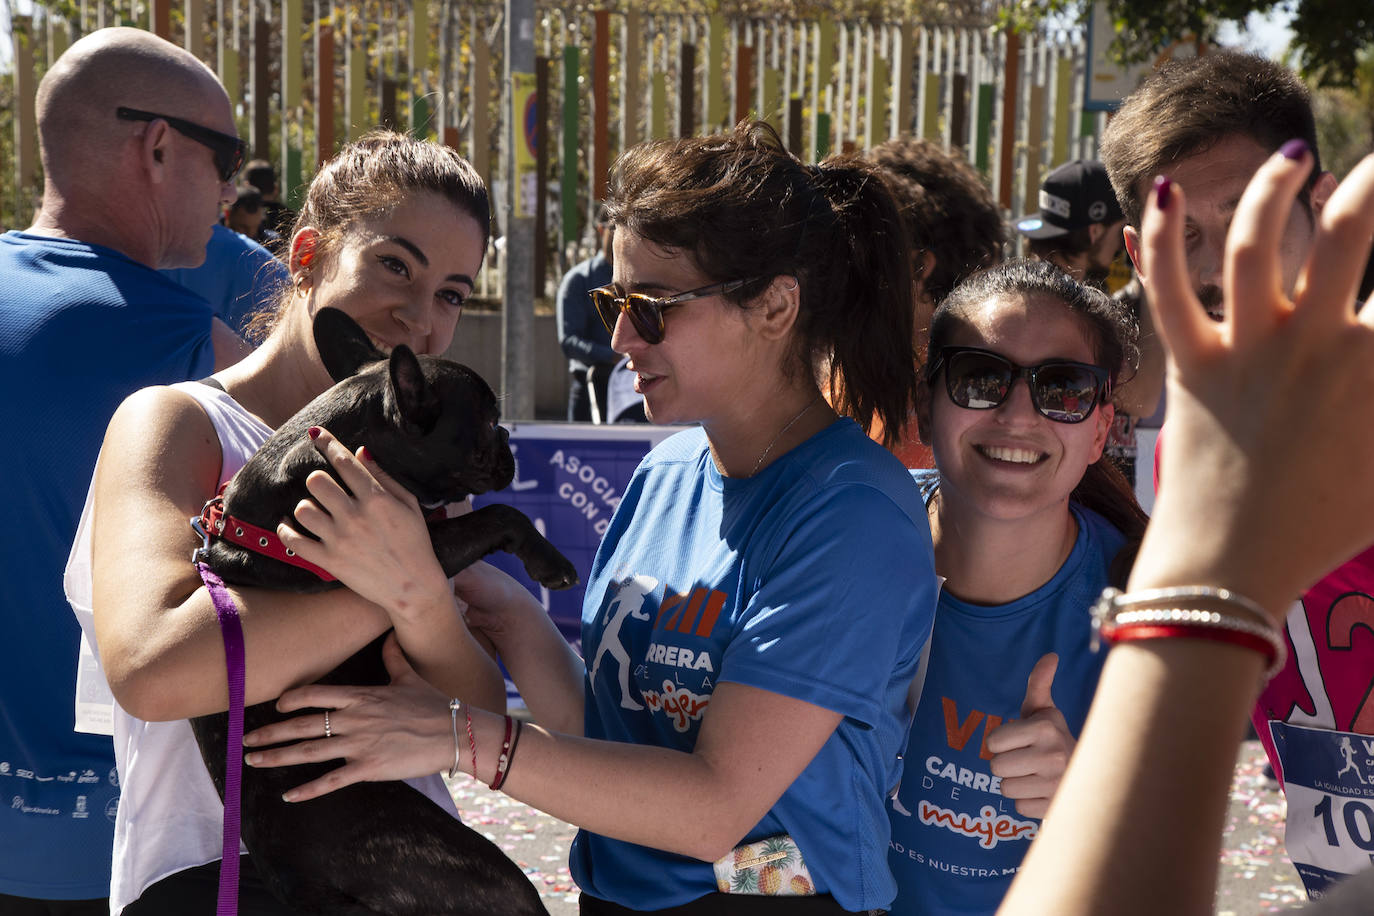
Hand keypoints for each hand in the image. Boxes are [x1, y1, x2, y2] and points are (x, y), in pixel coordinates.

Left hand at [243, 633, 452, 801]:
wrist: (455, 732)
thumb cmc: (434, 704)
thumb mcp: (409, 677)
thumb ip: (393, 657)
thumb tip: (390, 635)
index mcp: (361, 696)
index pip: (316, 694)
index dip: (292, 699)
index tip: (276, 705)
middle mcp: (354, 718)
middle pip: (302, 724)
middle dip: (270, 732)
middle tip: (245, 740)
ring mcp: (359, 744)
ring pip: (308, 752)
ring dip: (277, 757)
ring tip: (254, 761)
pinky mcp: (369, 769)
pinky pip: (331, 781)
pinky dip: (307, 790)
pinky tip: (288, 796)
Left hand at [277, 427, 451, 621]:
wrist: (414, 587)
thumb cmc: (416, 543)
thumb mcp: (409, 505)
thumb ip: (384, 477)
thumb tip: (360, 452)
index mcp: (376, 499)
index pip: (344, 462)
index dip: (327, 444)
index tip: (315, 434)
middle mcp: (355, 516)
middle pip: (316, 482)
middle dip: (318, 480)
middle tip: (325, 488)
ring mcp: (340, 540)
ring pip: (303, 509)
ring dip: (306, 506)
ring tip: (315, 511)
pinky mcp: (329, 561)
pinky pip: (294, 541)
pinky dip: (286, 531)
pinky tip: (288, 525)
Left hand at [985, 653, 1071, 818]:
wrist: (1088, 773)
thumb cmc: (1054, 738)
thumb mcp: (1045, 710)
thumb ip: (1039, 683)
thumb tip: (1051, 655)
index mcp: (1044, 728)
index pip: (993, 742)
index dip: (1000, 742)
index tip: (1017, 741)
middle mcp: (1052, 756)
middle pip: (996, 767)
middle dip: (1006, 764)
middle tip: (1025, 760)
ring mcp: (1056, 785)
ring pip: (1005, 789)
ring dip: (1015, 784)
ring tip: (1034, 776)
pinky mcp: (1056, 808)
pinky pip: (1019, 808)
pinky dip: (1027, 802)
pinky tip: (1042, 792)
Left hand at [1135, 148, 1373, 614]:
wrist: (1233, 569)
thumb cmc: (1324, 526)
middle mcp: (1317, 344)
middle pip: (1355, 228)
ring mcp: (1248, 351)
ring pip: (1260, 241)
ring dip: (1276, 188)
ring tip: (1292, 160)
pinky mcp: (1189, 365)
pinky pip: (1169, 289)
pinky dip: (1163, 237)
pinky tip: (1166, 191)